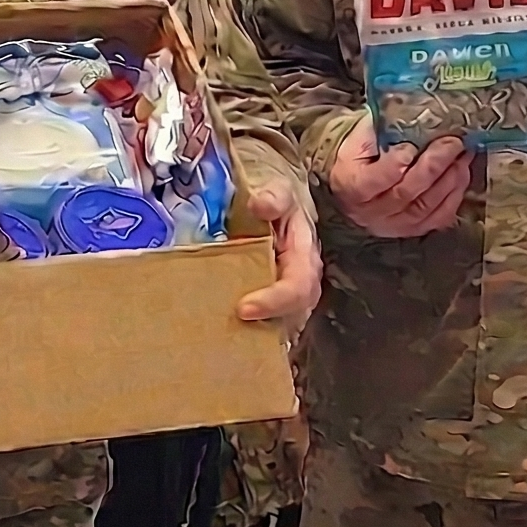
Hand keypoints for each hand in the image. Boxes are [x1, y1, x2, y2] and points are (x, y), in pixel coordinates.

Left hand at [234, 179, 322, 332]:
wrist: (273, 204)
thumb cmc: (276, 199)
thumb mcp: (279, 189)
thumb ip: (274, 195)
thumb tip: (260, 204)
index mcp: (304, 256)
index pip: (298, 287)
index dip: (274, 301)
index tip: (243, 308)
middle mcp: (300, 281)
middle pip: (290, 316)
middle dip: (262, 326)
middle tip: (227, 328)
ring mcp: (286, 295)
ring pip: (278, 326)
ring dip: (253, 334)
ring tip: (222, 337)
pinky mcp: (271, 302)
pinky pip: (263, 324)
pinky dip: (247, 333)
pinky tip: (222, 335)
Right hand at [327, 112, 470, 238]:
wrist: (354, 183)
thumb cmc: (360, 155)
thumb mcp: (360, 137)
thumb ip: (382, 127)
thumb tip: (414, 111)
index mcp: (352, 186)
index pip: (374, 180)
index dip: (395, 164)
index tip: (412, 146)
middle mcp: (371, 212)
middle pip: (406, 193)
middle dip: (434, 166)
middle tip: (453, 143)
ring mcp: (393, 225)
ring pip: (427, 206)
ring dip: (450, 179)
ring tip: (463, 155)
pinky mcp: (413, 229)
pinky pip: (439, 217)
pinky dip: (455, 195)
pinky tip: (462, 174)